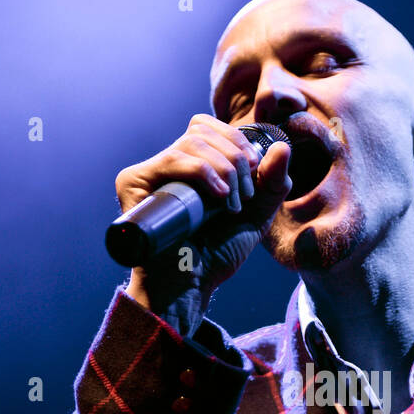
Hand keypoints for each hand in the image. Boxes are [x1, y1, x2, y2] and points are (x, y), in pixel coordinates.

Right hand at [116, 114, 292, 329]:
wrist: (189, 286)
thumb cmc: (216, 255)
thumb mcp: (254, 216)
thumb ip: (272, 184)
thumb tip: (281, 146)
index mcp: (190, 165)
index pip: (209, 127)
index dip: (237, 140)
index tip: (254, 172)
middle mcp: (166, 165)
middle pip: (203, 130)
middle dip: (235, 158)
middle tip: (244, 196)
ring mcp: (148, 173)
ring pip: (192, 143)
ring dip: (224, 170)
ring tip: (230, 205)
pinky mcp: (133, 183)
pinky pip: (173, 160)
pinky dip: (202, 172)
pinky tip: (217, 197)